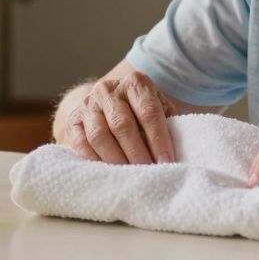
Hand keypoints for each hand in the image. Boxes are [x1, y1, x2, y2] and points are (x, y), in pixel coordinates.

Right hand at [63, 71, 177, 164]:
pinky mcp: (73, 120)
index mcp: (135, 82)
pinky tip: (109, 173)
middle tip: (149, 173)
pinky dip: (96, 161)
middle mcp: (108, 89)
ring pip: (100, 135)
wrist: (109, 100)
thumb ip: (169, 123)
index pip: (148, 111)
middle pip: (122, 124)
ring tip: (130, 176)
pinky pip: (81, 144)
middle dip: (137, 153)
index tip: (166, 161)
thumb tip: (185, 150)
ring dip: (116, 160)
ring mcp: (88, 104)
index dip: (158, 139)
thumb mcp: (158, 107)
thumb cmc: (141, 110)